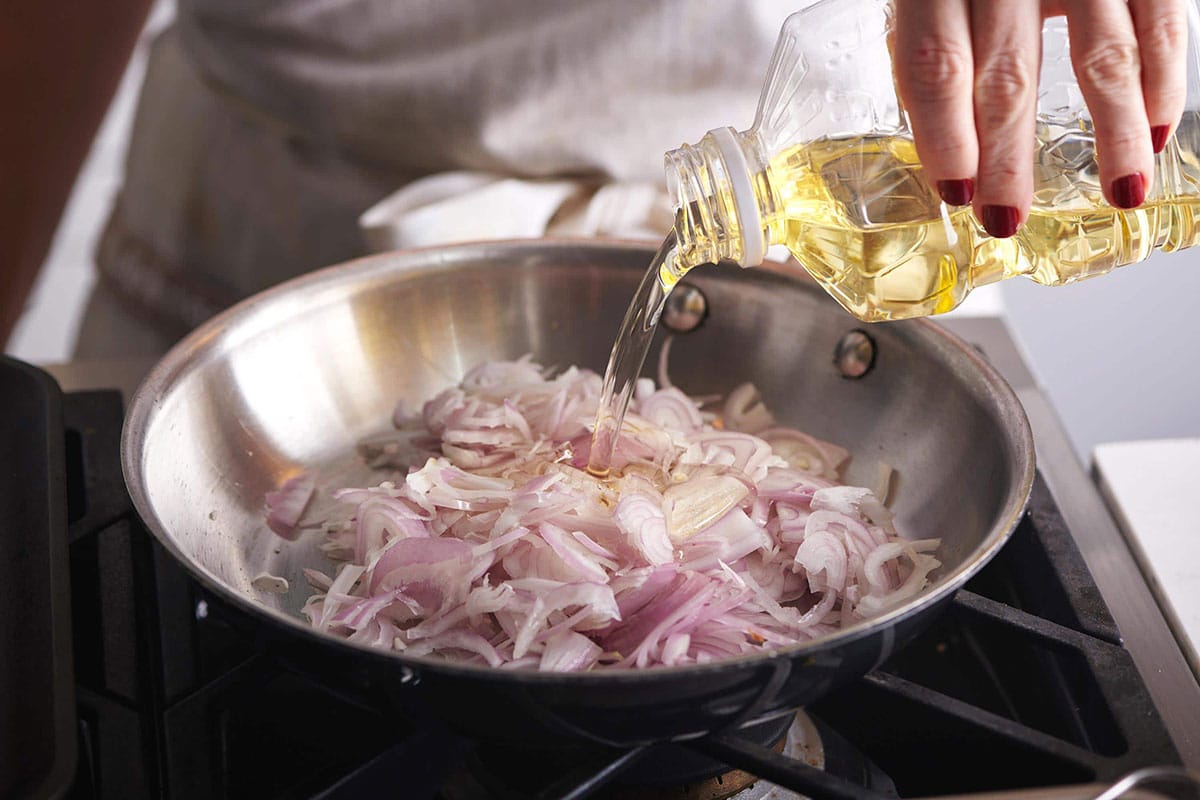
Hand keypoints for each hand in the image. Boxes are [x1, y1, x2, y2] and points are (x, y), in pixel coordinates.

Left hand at [892, 0, 1187, 237]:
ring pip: (1101, 54)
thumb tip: (944, 145)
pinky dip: (1161, 84)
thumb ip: (934, 47)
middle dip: (1006, 157)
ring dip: (1112, 132)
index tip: (955, 191)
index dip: (944, 134)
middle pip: (1007, 72)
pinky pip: (1159, 23)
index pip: (934, 61)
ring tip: (1117, 191)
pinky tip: (1153, 133)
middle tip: (1006, 218)